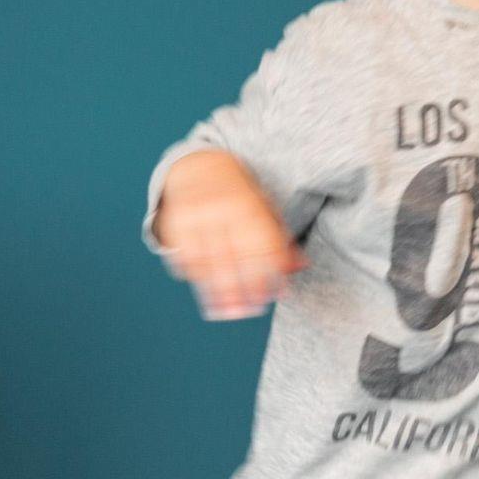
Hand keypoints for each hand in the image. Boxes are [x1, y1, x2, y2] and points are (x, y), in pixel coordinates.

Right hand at [153, 150, 304, 320]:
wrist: (199, 164)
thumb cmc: (240, 196)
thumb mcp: (264, 209)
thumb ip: (282, 239)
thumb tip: (302, 267)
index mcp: (249, 204)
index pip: (260, 245)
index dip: (265, 275)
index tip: (267, 299)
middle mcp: (222, 208)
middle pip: (231, 257)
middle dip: (238, 290)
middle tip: (244, 313)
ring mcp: (196, 214)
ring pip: (206, 261)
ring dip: (214, 290)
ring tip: (223, 311)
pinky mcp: (176, 220)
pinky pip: (184, 255)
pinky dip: (193, 275)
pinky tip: (204, 288)